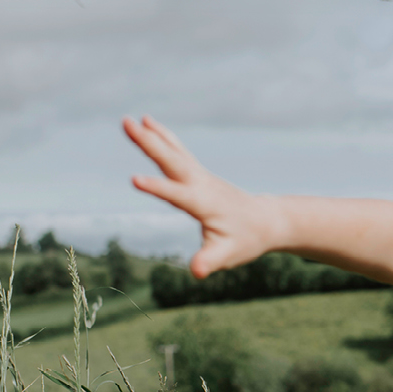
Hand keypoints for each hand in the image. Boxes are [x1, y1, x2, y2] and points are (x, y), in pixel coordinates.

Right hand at [124, 115, 276, 277]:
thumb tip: (197, 272)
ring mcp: (200, 176)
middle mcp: (201, 184)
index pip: (177, 195)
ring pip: (173, 152)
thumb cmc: (246, 240)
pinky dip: (163, 137)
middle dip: (149, 143)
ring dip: (152, 135)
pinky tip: (149, 123)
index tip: (133, 179)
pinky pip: (178, 151)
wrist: (266, 222)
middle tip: (126, 124)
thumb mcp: (228, 255)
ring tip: (131, 119)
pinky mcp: (199, 174)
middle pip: (172, 161)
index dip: (157, 188)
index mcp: (205, 204)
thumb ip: (211, 261)